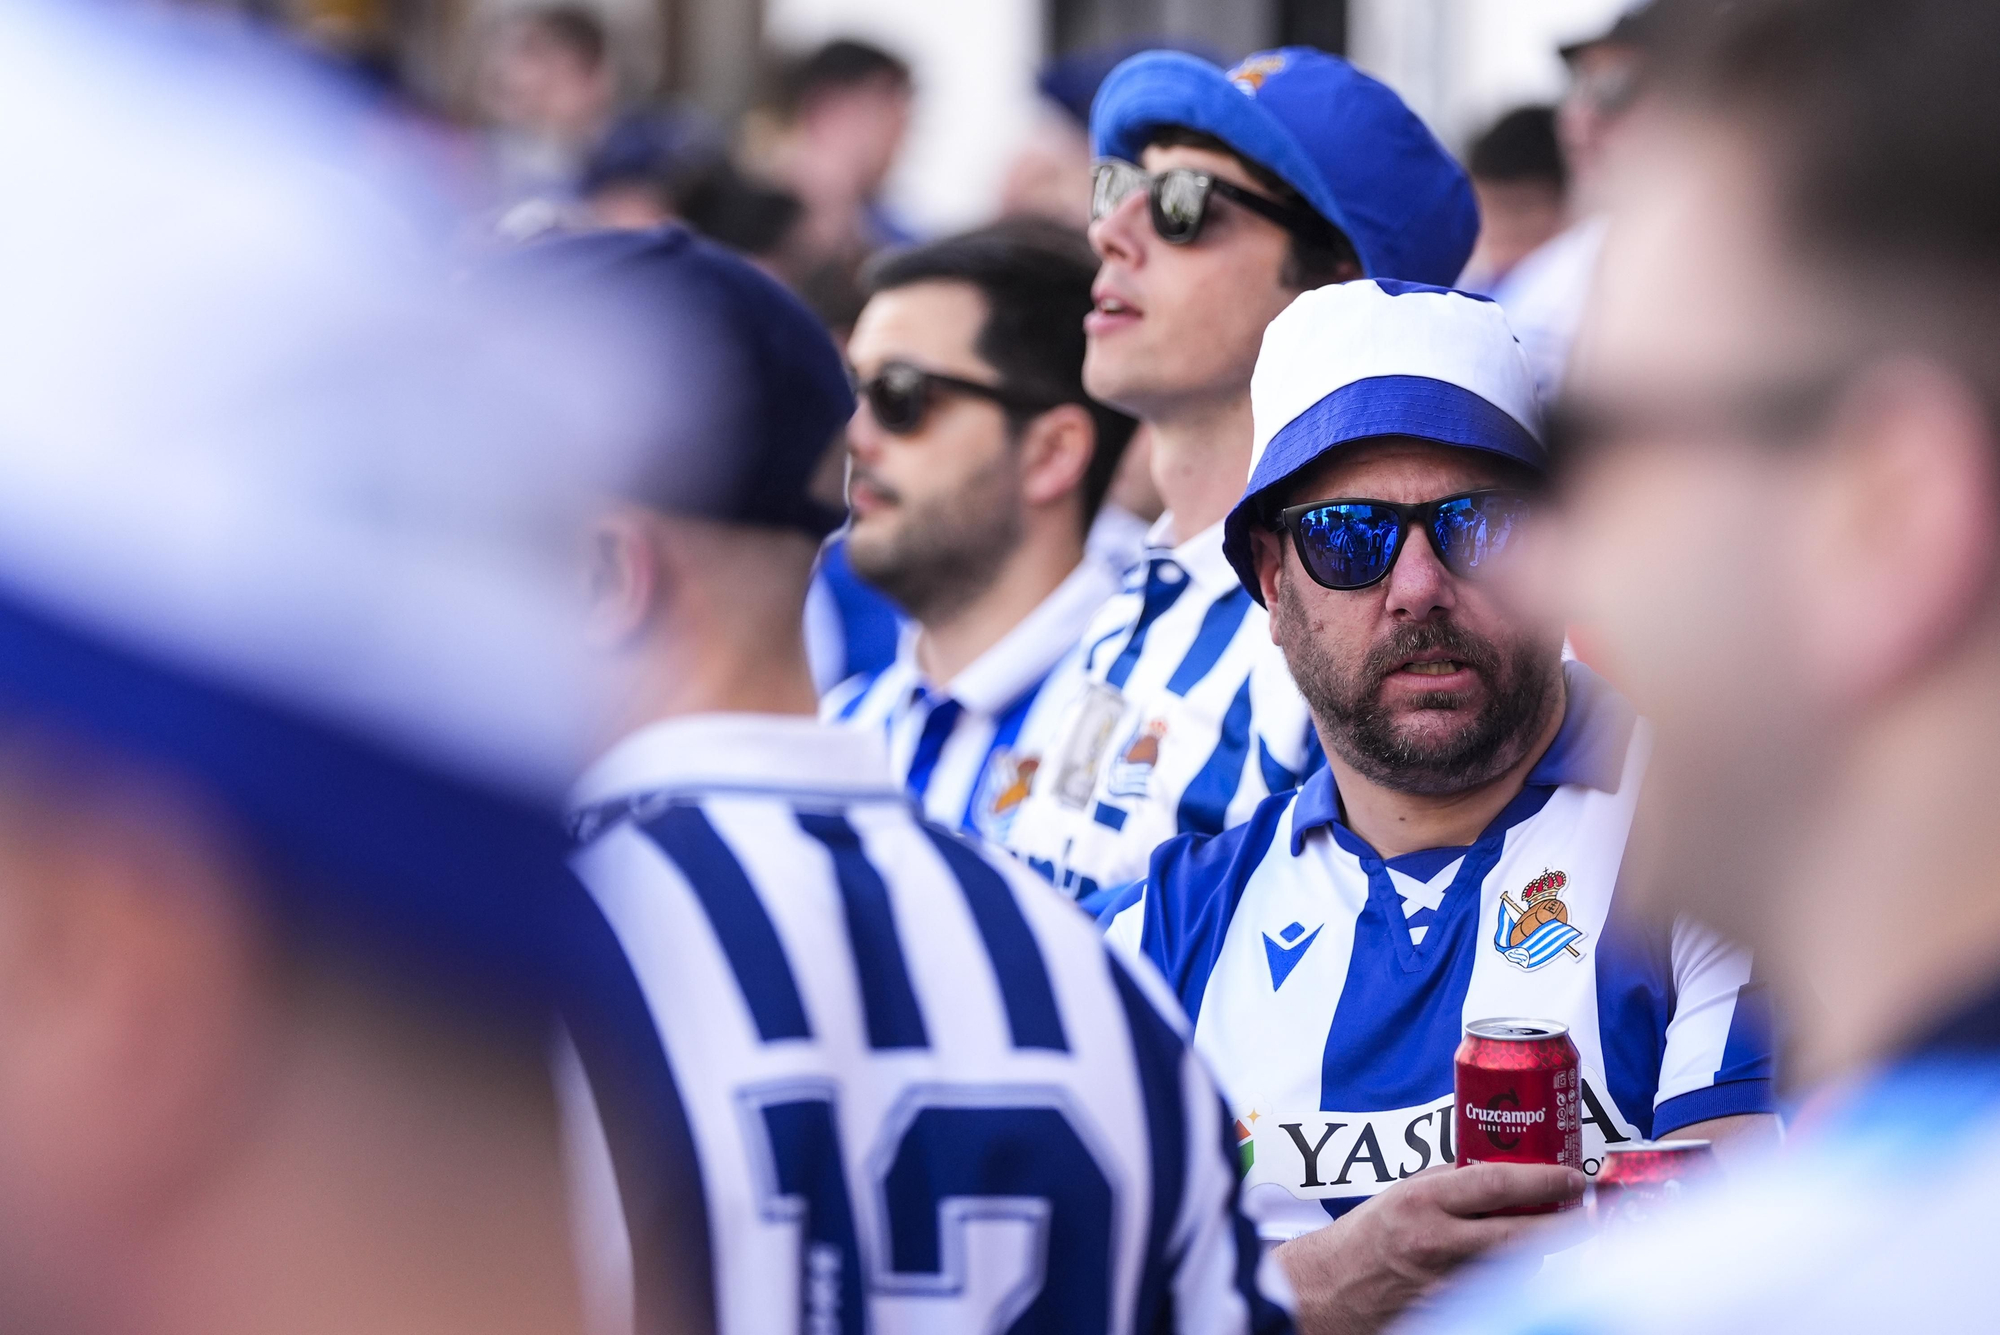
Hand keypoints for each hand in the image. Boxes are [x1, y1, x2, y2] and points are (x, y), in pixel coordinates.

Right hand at [1274, 1162, 1583, 1334]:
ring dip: (1536, 1254)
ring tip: (1543, 1238)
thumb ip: (1450, 1184)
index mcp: (1423, 1201)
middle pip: (1521, 1233)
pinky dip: (1511, 1279)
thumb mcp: (1404, 1193)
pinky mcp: (1450, 1313)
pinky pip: (1498, 1292)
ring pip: (1516, 1268)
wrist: (1330, 1289)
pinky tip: (1509, 1268)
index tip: (1572, 1177)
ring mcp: (1446, 1284)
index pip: (1497, 1184)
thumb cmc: (1367, 1236)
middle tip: (1584, 1215)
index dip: (1544, 1179)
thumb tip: (1501, 1172)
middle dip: (1562, 1225)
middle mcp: (1436, 1242)